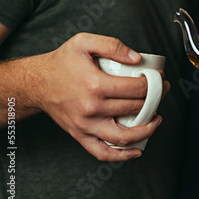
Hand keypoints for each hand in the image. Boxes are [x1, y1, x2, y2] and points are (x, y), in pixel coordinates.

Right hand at [32, 33, 168, 160]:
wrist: (36, 83)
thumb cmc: (61, 62)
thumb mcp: (84, 42)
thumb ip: (112, 45)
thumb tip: (137, 58)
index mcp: (95, 85)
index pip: (136, 88)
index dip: (155, 83)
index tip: (160, 79)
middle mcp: (91, 108)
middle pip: (135, 109)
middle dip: (156, 101)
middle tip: (162, 93)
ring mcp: (86, 125)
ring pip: (124, 136)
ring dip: (147, 130)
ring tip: (157, 119)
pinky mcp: (80, 135)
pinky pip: (102, 152)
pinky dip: (122, 156)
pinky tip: (137, 151)